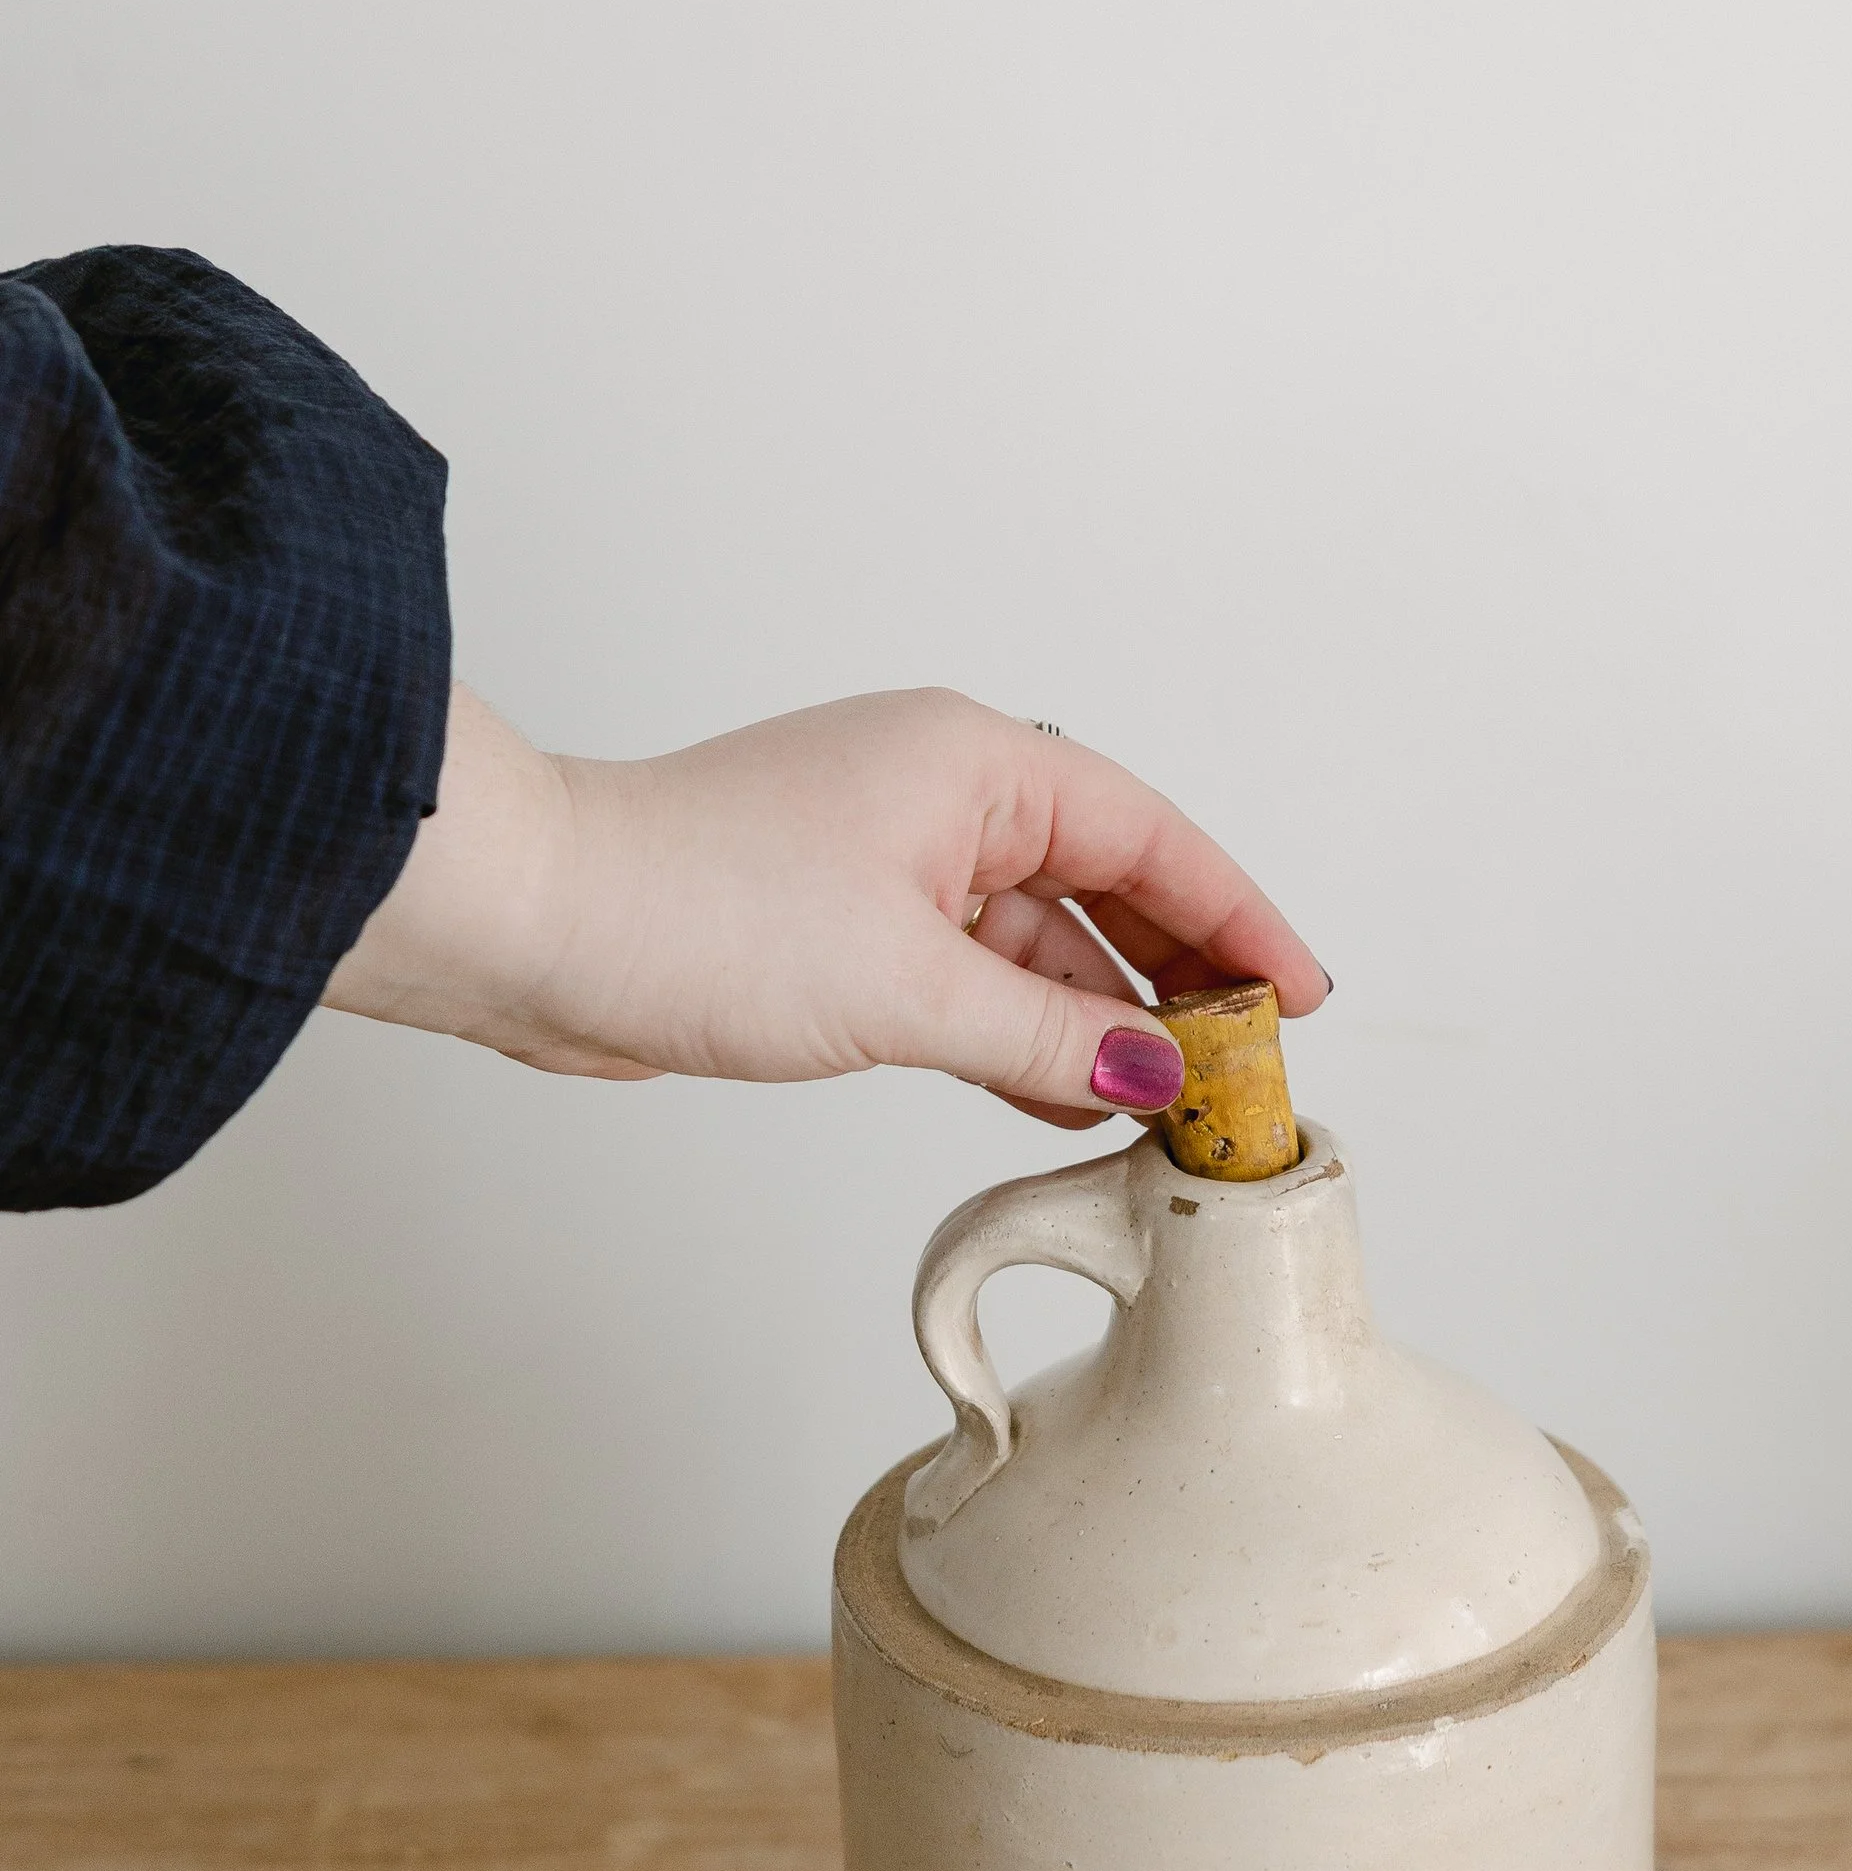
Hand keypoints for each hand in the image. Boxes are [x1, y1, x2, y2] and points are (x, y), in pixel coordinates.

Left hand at [322, 682, 1326, 1126]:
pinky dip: (1023, 1038)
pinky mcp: (840, 928)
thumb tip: (1153, 1071)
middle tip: (1246, 1064)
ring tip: (1168, 1105)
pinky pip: (971, 980)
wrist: (534, 924)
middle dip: (1180, 977)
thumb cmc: (695, 908)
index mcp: (975, 764)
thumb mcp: (908, 991)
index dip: (1238, 920)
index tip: (1299, 994)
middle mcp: (941, 797)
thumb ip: (1047, 1038)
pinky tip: (1069, 1098)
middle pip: (1107, 886)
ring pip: (1038, 943)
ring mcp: (889, 863)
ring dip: (1099, 1021)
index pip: (1154, 839)